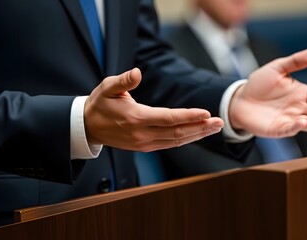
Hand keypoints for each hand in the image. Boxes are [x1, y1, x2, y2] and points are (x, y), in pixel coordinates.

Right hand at [84, 68, 223, 151]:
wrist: (88, 127)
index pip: (168, 118)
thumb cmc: (99, 104)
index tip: (206, 113)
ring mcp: (145, 143)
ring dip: (197, 134)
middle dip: (200, 127)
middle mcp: (142, 134)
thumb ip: (123, 80)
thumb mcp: (107, 88)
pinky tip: (198, 133)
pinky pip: (170, 144)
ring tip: (214, 127)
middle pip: (177, 132)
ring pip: (176, 141)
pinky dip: (186, 139)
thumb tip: (138, 72)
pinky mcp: (146, 147)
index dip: (188, 116)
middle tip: (219, 122)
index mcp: (135, 118)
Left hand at [229, 48, 306, 137]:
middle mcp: (298, 107)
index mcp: (301, 93)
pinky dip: (297, 126)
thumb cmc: (259, 84)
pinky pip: (289, 128)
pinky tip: (303, 122)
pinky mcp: (278, 129)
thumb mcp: (277, 68)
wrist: (240, 99)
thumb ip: (295, 62)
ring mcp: (289, 119)